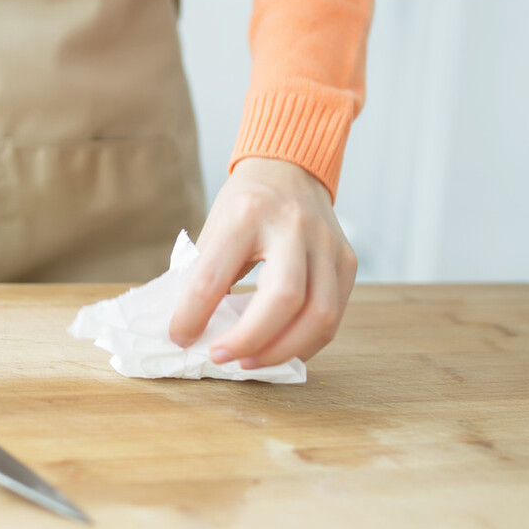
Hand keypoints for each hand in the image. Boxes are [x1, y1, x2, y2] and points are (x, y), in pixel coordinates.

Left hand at [169, 157, 356, 366]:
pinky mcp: (347, 261)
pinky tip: (279, 351)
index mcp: (246, 212)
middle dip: (249, 339)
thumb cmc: (245, 203)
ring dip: (282, 351)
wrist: (291, 167)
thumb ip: (204, 274)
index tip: (180, 337)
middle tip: (221, 356)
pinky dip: (305, 344)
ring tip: (249, 362)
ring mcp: (327, 243)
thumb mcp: (215, 225)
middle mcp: (293, 225)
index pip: (214, 275)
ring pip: (319, 314)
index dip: (193, 315)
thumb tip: (188, 332)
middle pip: (284, 298)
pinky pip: (333, 317)